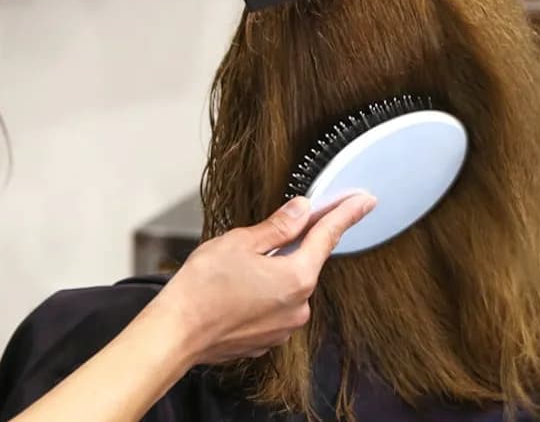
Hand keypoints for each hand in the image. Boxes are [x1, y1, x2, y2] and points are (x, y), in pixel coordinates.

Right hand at [145, 193, 376, 364]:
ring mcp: (284, 327)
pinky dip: (261, 294)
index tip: (363, 201)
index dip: (346, 214)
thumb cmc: (202, 288)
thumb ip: (278, 226)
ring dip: (272, 272)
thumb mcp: (241, 242)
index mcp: (297, 277)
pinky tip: (235, 290)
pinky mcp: (267, 339)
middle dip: (290, 246)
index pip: (328, 236)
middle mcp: (298, 306)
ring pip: (287, 286)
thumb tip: (303, 210)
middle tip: (260, 236)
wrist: (176, 334)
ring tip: (234, 270)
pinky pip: (273, 307)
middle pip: (305, 262)